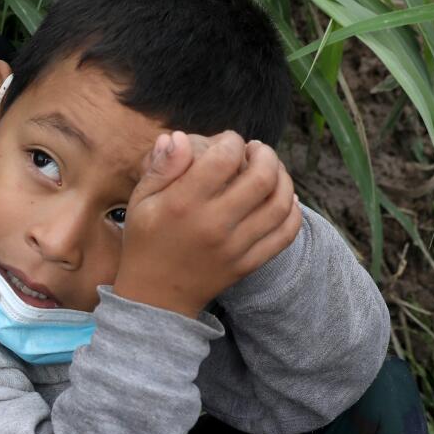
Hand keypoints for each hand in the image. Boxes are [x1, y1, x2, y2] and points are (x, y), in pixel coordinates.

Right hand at [113, 130, 301, 315]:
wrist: (155, 297)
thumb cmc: (146, 241)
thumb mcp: (140, 201)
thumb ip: (161, 167)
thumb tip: (180, 136)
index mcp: (183, 204)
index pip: (225, 157)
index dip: (232, 141)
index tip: (226, 142)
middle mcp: (213, 225)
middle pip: (262, 177)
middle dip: (265, 154)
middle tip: (256, 151)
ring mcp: (235, 247)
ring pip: (280, 203)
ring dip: (283, 178)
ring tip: (271, 169)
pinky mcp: (248, 264)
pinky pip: (285, 234)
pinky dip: (293, 212)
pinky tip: (285, 199)